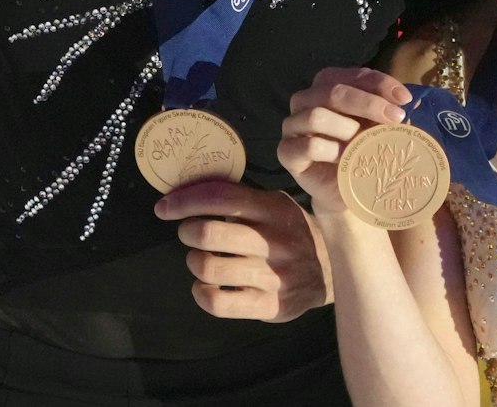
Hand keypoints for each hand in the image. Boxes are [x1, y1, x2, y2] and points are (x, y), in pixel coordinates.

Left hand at [155, 180, 331, 320]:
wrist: (333, 269)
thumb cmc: (291, 231)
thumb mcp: (275, 205)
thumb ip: (241, 198)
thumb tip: (190, 191)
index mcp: (271, 209)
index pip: (218, 198)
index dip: (183, 201)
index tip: (164, 208)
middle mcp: (273, 241)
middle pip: (208, 234)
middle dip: (187, 231)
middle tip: (189, 233)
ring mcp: (272, 275)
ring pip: (209, 267)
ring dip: (194, 261)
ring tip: (200, 259)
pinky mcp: (271, 305)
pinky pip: (219, 302)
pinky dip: (201, 293)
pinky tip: (205, 286)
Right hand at [276, 67, 411, 216]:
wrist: (345, 191)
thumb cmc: (362, 151)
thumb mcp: (379, 127)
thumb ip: (390, 110)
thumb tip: (413, 100)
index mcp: (327, 84)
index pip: (353, 75)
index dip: (380, 84)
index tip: (405, 100)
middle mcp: (305, 99)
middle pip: (333, 91)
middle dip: (368, 103)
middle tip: (396, 118)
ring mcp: (292, 125)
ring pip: (316, 116)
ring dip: (347, 129)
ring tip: (364, 143)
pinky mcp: (286, 151)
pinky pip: (308, 145)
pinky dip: (332, 151)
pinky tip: (346, 159)